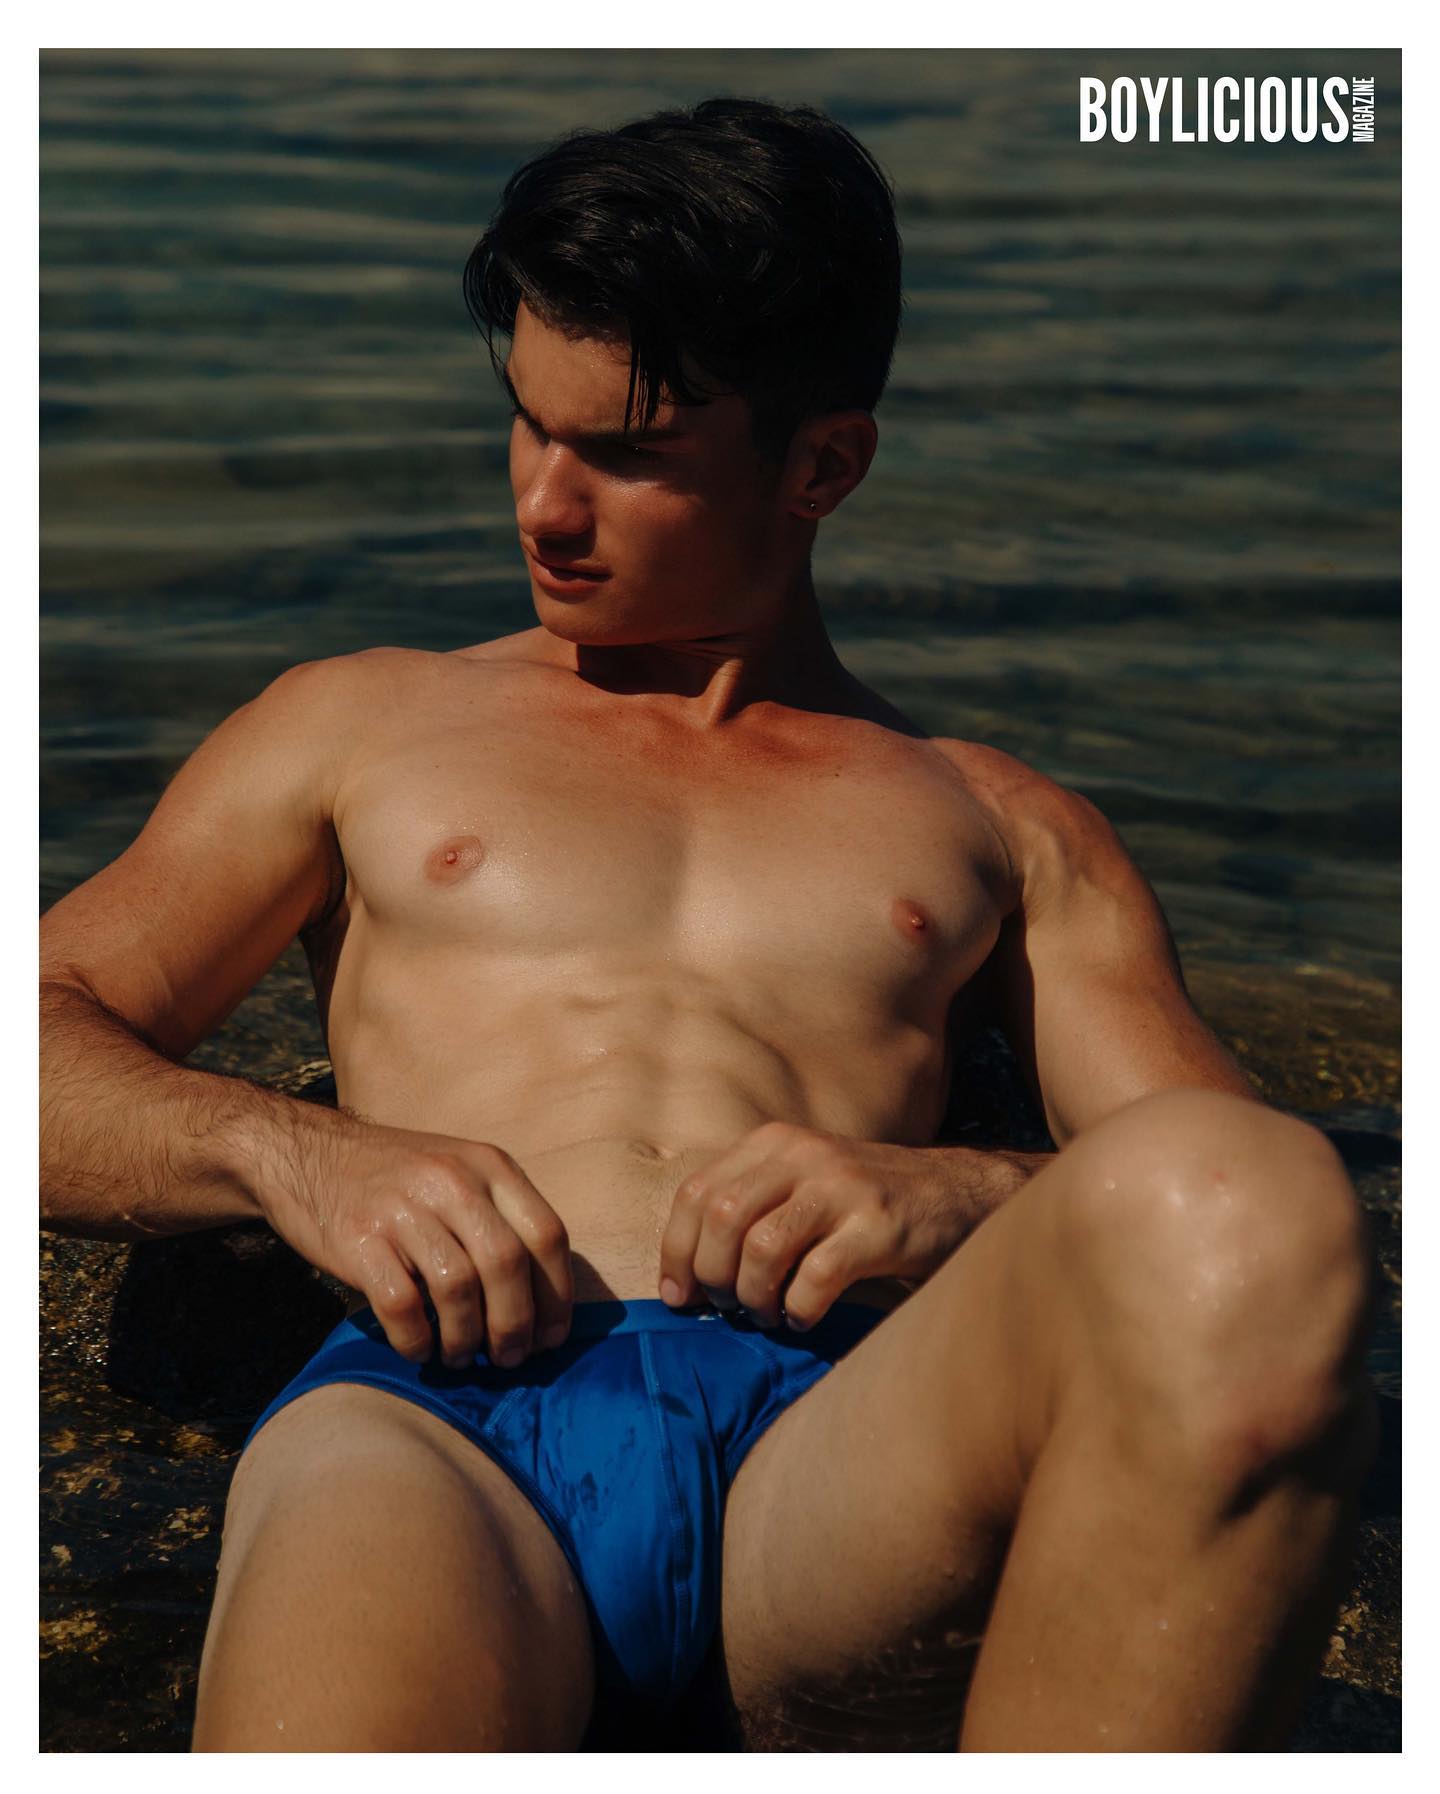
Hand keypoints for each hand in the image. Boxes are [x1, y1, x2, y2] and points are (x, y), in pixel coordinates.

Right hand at [259, 1117, 572, 1368]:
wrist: (307, 1153)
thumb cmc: (397, 1178)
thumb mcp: (460, 1172)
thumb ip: (500, 1220)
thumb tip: (542, 1306)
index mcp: (488, 1165)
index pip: (546, 1234)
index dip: (557, 1296)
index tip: (551, 1337)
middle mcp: (452, 1180)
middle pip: (507, 1265)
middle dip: (515, 1325)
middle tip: (510, 1358)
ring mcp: (403, 1208)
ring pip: (458, 1288)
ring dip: (466, 1338)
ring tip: (461, 1356)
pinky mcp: (359, 1239)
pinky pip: (402, 1305)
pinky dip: (416, 1339)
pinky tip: (418, 1348)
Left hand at [657, 1121, 970, 1330]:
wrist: (957, 1193)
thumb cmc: (865, 1203)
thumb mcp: (802, 1183)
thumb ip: (751, 1207)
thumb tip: (685, 1277)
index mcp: (774, 1144)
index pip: (696, 1192)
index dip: (676, 1251)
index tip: (679, 1296)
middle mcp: (804, 1156)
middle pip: (721, 1218)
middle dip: (713, 1276)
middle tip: (729, 1307)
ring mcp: (843, 1188)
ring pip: (761, 1249)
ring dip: (754, 1297)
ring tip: (768, 1313)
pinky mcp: (879, 1226)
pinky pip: (815, 1278)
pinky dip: (799, 1310)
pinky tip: (805, 1317)